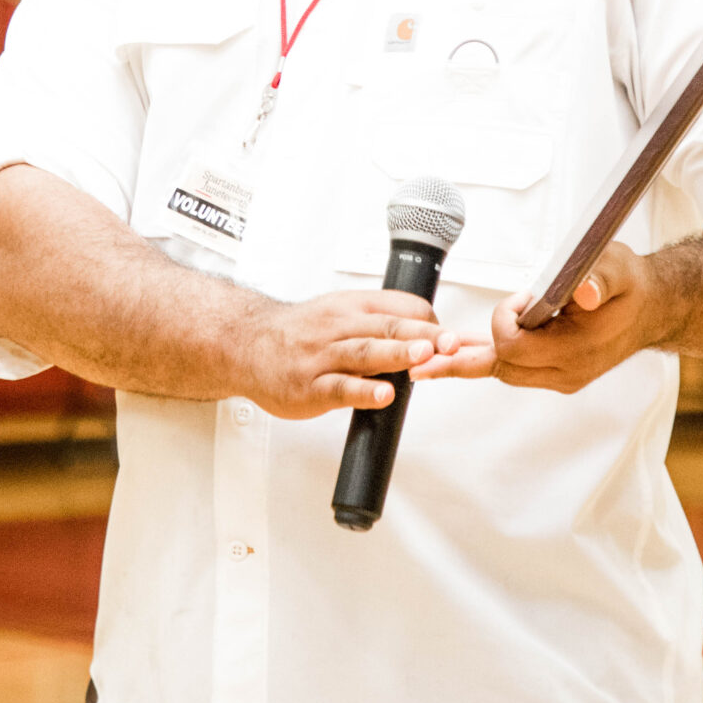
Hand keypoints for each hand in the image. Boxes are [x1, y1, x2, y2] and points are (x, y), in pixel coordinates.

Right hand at [239, 289, 458, 419]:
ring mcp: (323, 358)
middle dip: (424, 333)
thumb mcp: (340, 311)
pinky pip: (338, 388)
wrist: (246, 343)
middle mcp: (339, 327)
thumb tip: (429, 333)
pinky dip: (363, 392)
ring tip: (425, 357)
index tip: (456, 337)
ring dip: (398, 353)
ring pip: (365, 353)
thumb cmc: (299, 331)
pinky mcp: (310, 387)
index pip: (401, 307)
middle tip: (452, 341)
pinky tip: (382, 396)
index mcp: (352, 307)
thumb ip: (381, 321)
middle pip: (387, 326)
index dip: (431, 322)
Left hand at [414, 241, 672, 393]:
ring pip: (503, 372)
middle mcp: (566, 372)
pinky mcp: (556, 373)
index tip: (522, 297)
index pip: (514, 347)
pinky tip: (456, 357)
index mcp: (577, 351)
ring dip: (471, 358)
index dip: (505, 320)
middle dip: (469, 351)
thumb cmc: (630, 285)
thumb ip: (600, 277)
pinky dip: (484, 360)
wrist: (653, 308)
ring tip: (431, 357)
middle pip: (500, 367)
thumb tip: (587, 292)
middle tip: (427, 350)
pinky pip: (513, 370)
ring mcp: (561, 377)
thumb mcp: (618, 268)